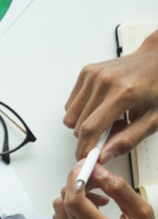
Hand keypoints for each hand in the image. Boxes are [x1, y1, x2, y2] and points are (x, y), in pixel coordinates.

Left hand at [53, 162, 157, 218]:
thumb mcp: (142, 214)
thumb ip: (119, 190)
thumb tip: (98, 171)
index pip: (75, 201)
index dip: (75, 179)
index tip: (84, 166)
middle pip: (63, 203)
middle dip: (77, 185)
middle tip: (95, 180)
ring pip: (58, 211)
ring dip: (73, 198)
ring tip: (98, 200)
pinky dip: (70, 212)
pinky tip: (90, 213)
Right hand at [64, 29, 157, 162]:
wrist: (157, 60)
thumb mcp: (154, 119)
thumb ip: (128, 140)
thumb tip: (105, 154)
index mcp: (124, 93)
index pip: (91, 128)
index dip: (84, 148)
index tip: (85, 158)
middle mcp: (104, 81)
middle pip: (77, 125)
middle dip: (89, 136)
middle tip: (110, 131)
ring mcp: (93, 75)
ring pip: (70, 117)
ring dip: (83, 124)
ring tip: (105, 117)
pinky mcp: (86, 72)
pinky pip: (70, 104)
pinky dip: (81, 111)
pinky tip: (99, 105)